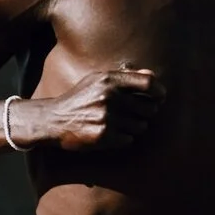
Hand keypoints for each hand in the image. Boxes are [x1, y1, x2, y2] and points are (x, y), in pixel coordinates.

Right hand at [36, 65, 164, 150]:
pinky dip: (124, 138)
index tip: (160, 97)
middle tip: (134, 114)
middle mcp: (109, 97)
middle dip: (146, 113)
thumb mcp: (98, 80)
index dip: (159, 91)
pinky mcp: (103, 136)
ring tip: (120, 124)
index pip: (148, 83)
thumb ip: (126, 77)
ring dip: (135, 127)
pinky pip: (129, 139)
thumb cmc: (81, 98)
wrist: (54, 119)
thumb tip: (152, 75)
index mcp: (109, 80)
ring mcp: (106, 117)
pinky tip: (111, 133)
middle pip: (149, 108)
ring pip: (141, 126)